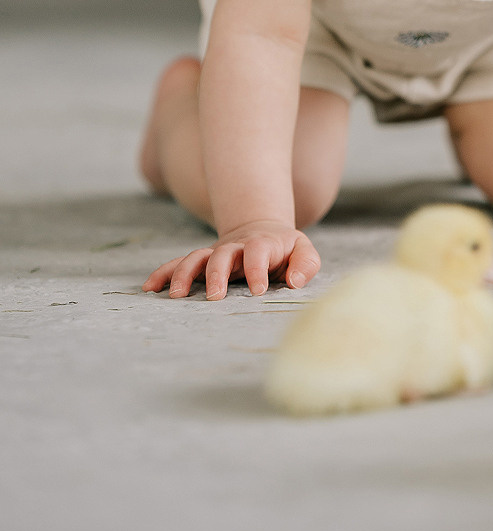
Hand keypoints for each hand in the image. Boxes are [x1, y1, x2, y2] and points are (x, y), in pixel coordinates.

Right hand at [142, 221, 319, 299]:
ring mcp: (215, 254)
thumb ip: (305, 264)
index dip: (257, 269)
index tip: (258, 290)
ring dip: (183, 274)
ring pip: (195, 258)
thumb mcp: (303, 252)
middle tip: (214, 297)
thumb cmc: (286, 250)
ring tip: (175, 296)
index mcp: (261, 244)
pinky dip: (163, 273)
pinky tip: (149, 287)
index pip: (258, 252)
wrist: (262, 232)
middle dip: (217, 275)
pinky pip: (178, 264)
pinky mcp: (201, 263)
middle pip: (222, 256)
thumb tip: (292, 282)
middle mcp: (234, 248)